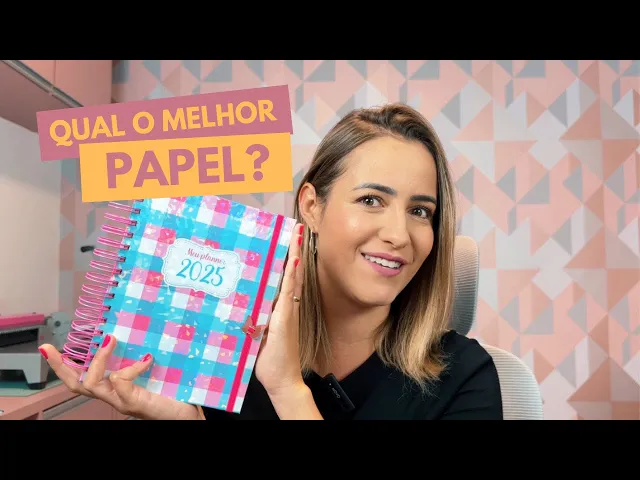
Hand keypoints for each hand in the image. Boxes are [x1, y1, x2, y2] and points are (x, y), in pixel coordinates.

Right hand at [38, 335, 198, 419]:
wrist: (188, 415)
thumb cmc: (175, 394)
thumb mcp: (155, 370)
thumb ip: (142, 357)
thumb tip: (135, 331)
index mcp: (114, 388)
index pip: (82, 377)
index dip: (64, 365)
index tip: (50, 348)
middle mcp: (113, 397)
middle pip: (76, 384)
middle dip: (60, 366)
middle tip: (49, 348)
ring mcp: (122, 401)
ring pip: (92, 384)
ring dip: (98, 360)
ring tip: (109, 340)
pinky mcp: (134, 403)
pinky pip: (121, 382)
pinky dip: (130, 368)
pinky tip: (146, 360)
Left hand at [254, 222, 305, 396]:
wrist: (282, 380)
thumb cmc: (268, 361)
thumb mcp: (255, 336)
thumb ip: (249, 321)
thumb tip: (238, 309)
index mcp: (279, 309)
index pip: (284, 279)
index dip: (286, 260)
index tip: (287, 240)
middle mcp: (286, 306)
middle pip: (292, 273)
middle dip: (294, 251)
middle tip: (296, 229)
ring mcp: (287, 311)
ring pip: (292, 278)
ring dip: (295, 256)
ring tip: (297, 236)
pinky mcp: (285, 318)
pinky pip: (289, 292)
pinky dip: (292, 276)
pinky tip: (294, 262)